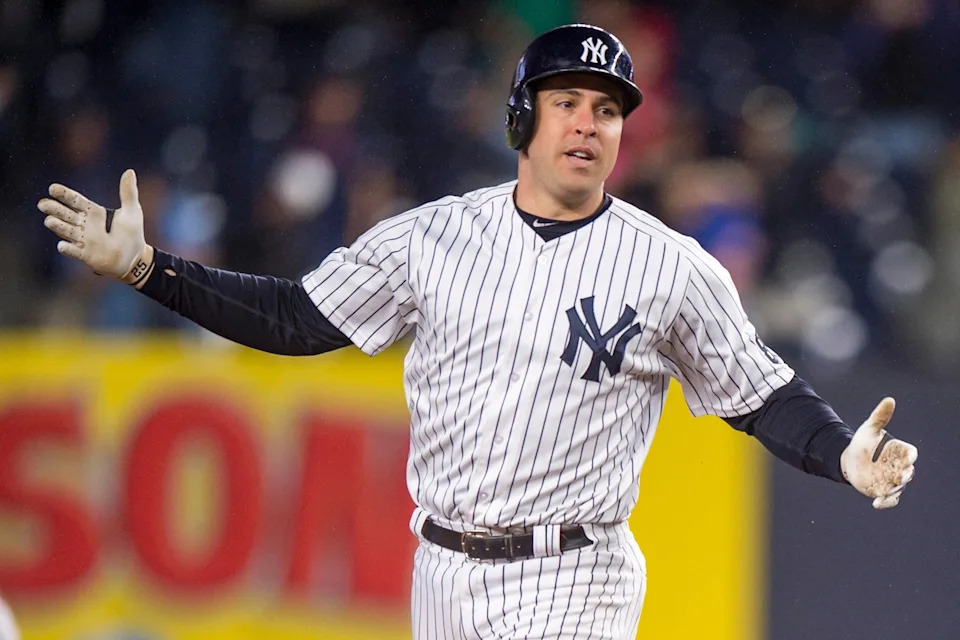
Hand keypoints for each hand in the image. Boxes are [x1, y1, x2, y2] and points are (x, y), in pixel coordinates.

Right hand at [38, 169, 152, 283]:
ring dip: (58, 226)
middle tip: (43, 204)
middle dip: (55, 209)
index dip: (65, 194)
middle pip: (66, 215)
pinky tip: (62, 246)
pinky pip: (75, 252)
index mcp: (93, 212)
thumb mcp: (132, 211)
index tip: (52, 188)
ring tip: (49, 220)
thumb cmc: (131, 233)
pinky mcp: (86, 255)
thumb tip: (130, 171)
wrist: (134, 257)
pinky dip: (68, 249)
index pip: (76, 201)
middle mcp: (85, 225)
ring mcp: (84, 240)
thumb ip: (128, 193)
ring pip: (67, 231)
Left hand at [840, 397, 917, 509]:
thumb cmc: (862, 443)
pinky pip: (888, 499)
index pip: (910, 454)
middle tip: (901, 476)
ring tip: (887, 490)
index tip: (909, 457)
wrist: (849, 459)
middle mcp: (899, 467)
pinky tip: (876, 503)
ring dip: (895, 490)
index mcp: (899, 452)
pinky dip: (885, 503)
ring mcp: (891, 480)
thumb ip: (880, 416)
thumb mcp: (869, 429)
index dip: (911, 456)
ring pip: (899, 488)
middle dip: (906, 475)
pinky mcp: (882, 491)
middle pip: (908, 472)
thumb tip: (889, 400)